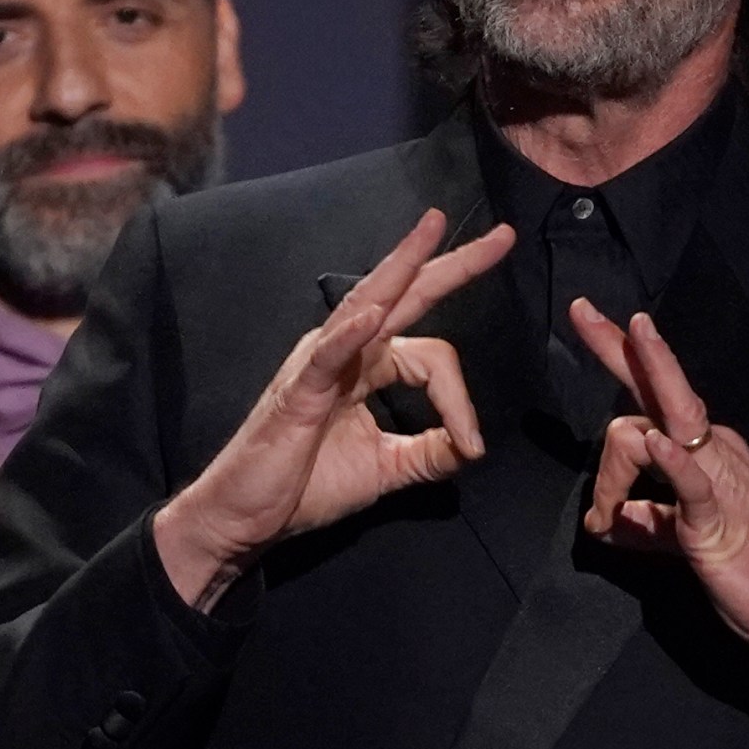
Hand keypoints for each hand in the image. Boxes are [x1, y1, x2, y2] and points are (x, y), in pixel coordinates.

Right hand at [156, 210, 514, 606]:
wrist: (247, 517)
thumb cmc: (305, 487)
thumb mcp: (385, 470)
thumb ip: (429, 454)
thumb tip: (472, 448)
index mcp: (368, 367)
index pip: (432, 357)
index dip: (460, 399)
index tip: (472, 444)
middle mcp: (347, 351)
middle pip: (407, 295)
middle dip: (453, 264)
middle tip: (502, 235)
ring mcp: (319, 365)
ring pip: (368, 304)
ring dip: (403, 265)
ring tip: (431, 230)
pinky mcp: (297, 391)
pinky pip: (327, 356)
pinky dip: (349, 334)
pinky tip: (373, 317)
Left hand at [566, 301, 748, 698]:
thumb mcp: (685, 541)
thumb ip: (647, 524)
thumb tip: (608, 521)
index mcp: (706, 453)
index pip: (658, 397)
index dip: (625, 356)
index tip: (591, 318)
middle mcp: (714, 451)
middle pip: (657, 393)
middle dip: (618, 351)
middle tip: (582, 311)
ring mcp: (720, 479)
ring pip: (666, 423)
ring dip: (614, 469)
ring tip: (605, 517)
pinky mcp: (721, 518)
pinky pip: (694, 481)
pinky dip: (674, 460)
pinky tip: (657, 444)